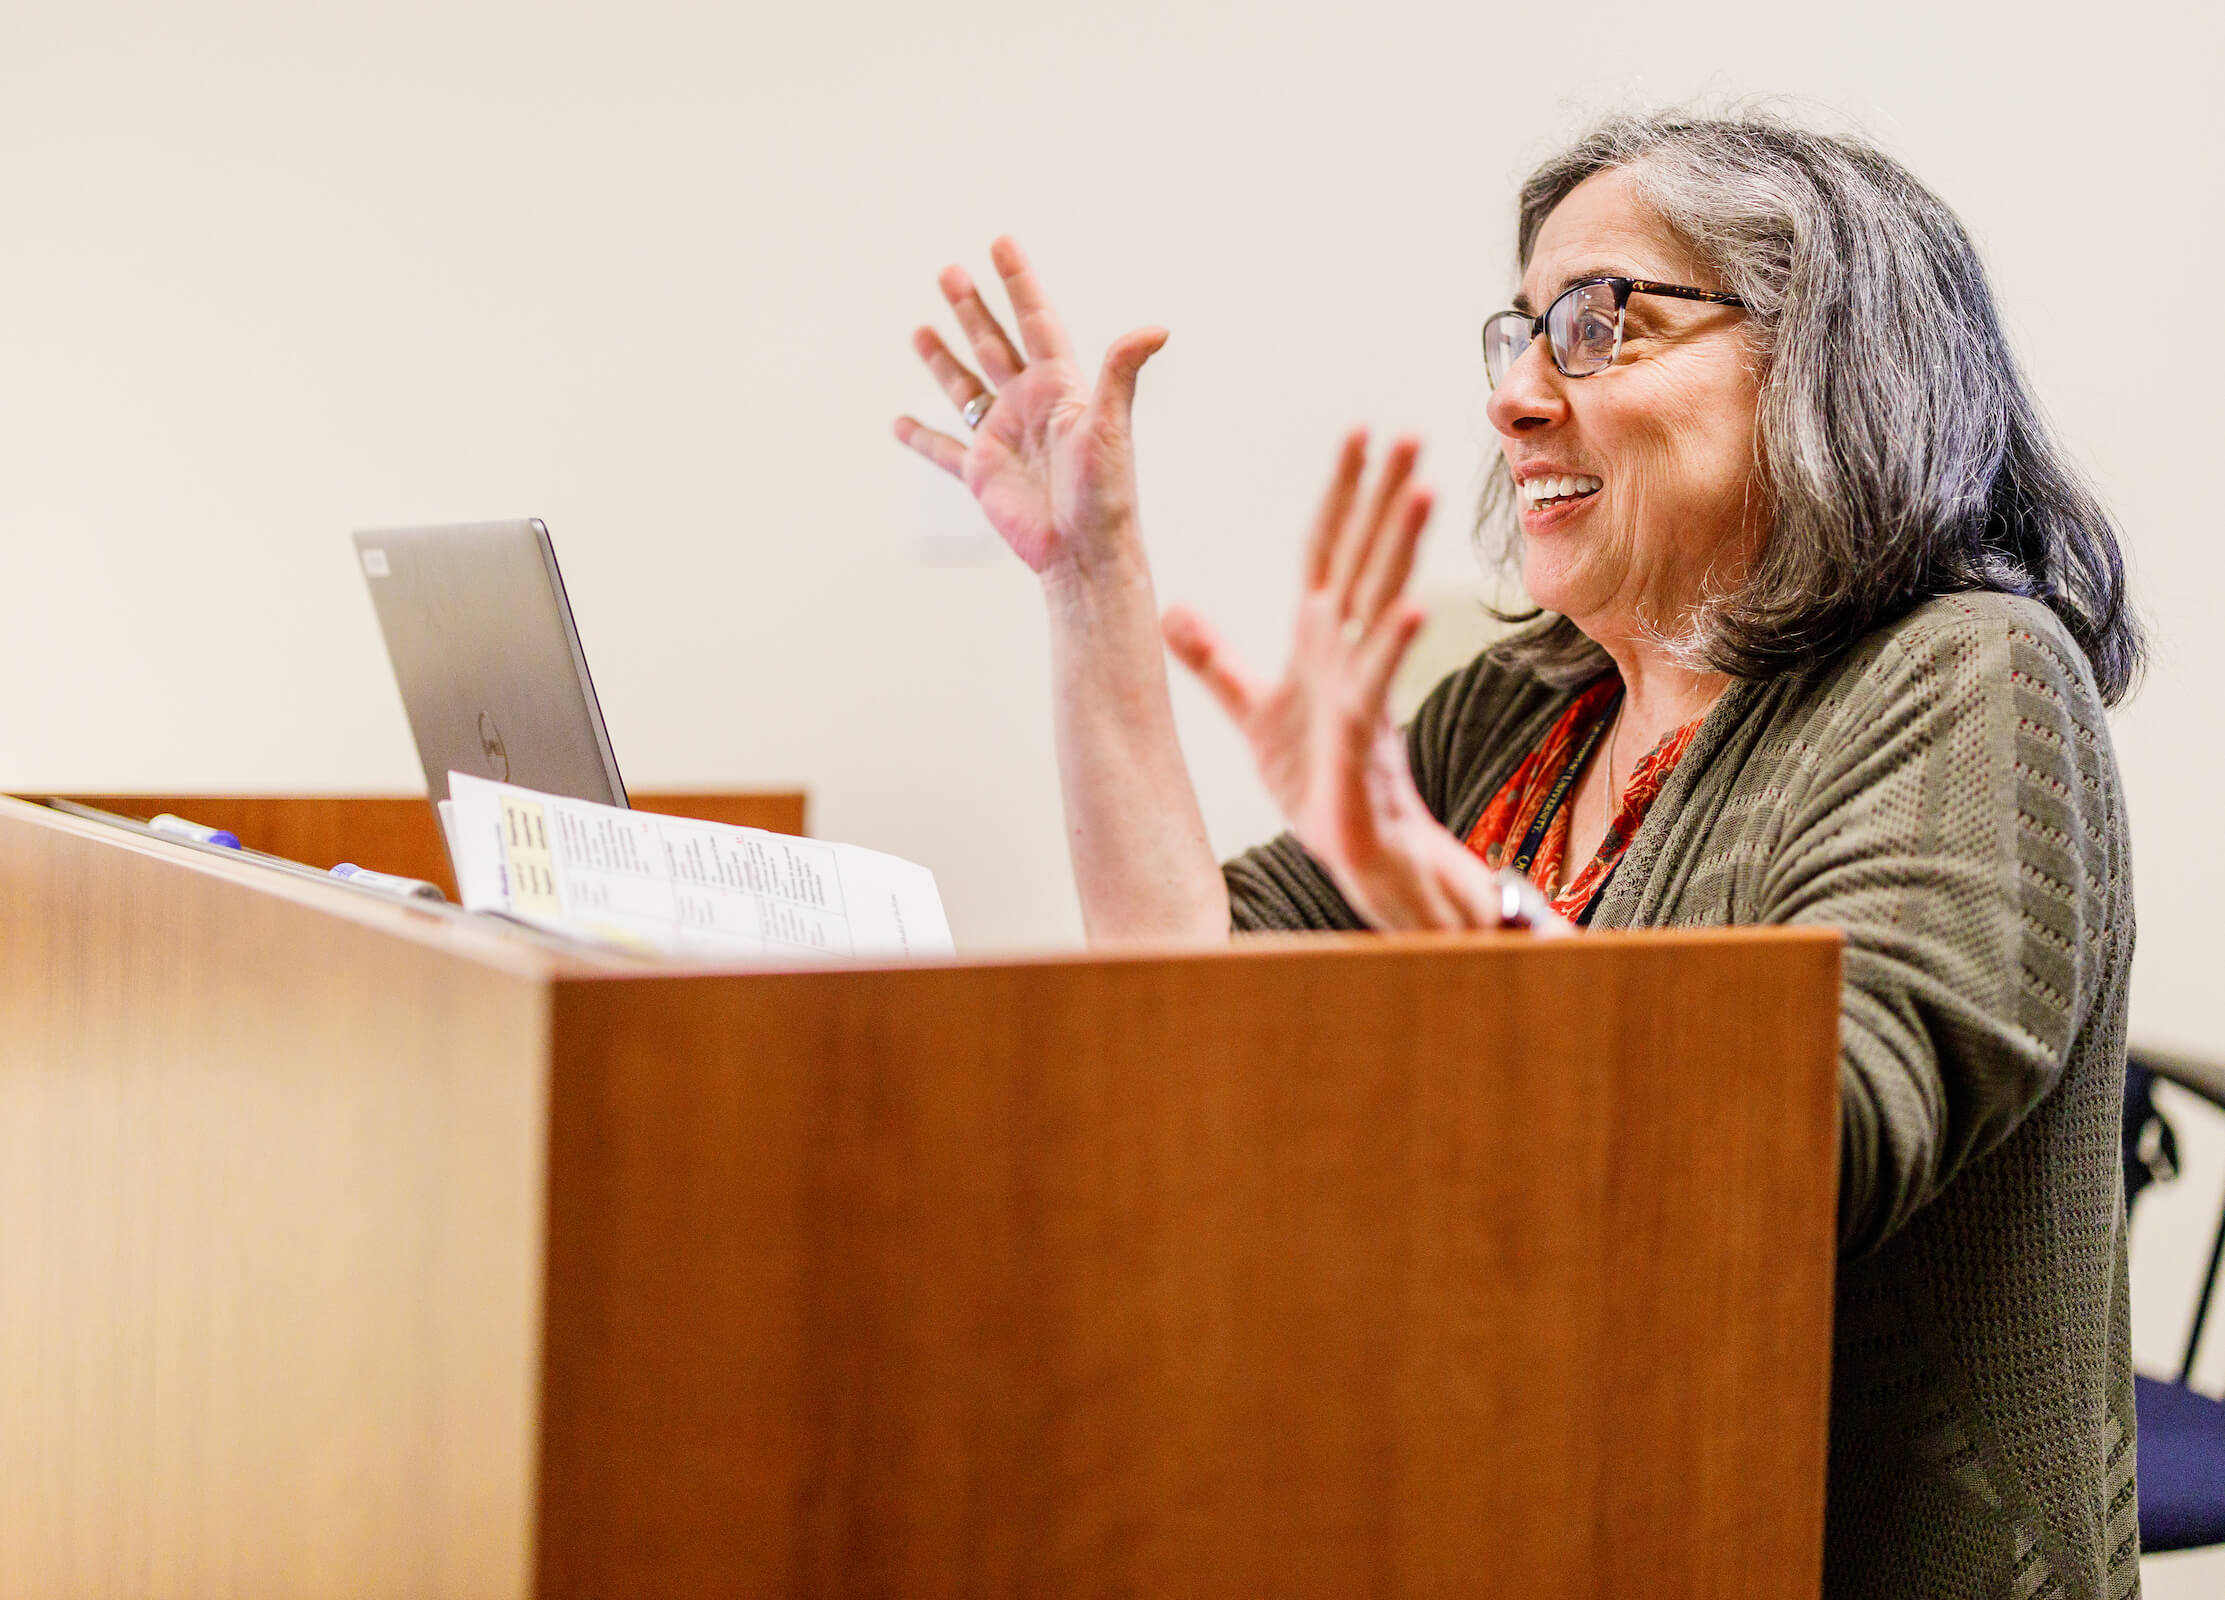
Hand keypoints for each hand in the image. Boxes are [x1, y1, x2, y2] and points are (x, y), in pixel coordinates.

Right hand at [894, 237, 1166, 580]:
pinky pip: (944, 450)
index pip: (1035, 322)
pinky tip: (900, 423)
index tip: (1001, 243)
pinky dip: (921, 438)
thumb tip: (1156, 328)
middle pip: (994, 345)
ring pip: (965, 389)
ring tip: (920, 330)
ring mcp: (1003, 439)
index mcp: (1058, 388)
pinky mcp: (983, 474)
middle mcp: (1028, 407)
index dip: (1019, 283)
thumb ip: (1121, 372)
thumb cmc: (1104, 492)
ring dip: (942, 360)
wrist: (1084, 552)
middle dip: (972, 309)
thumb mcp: (1110, 426)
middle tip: (949, 271)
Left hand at [1162, 432, 1542, 931]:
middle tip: (1410, 434)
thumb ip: (1215, 659)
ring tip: (1422, 491)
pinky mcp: (1363, 733)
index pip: (1329, 547)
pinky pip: (1379, 681)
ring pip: (1382, 602)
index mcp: (1321, 637)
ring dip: (1400, 548)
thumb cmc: (1317, 779)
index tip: (1358, 433)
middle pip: (1366, 557)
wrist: (1354, 846)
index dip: (1341, 493)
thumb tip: (1171, 612)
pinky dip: (1392, 645)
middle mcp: (1347, 649)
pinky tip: (1408, 610)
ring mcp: (1361, 686)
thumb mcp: (1253, 711)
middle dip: (1386, 497)